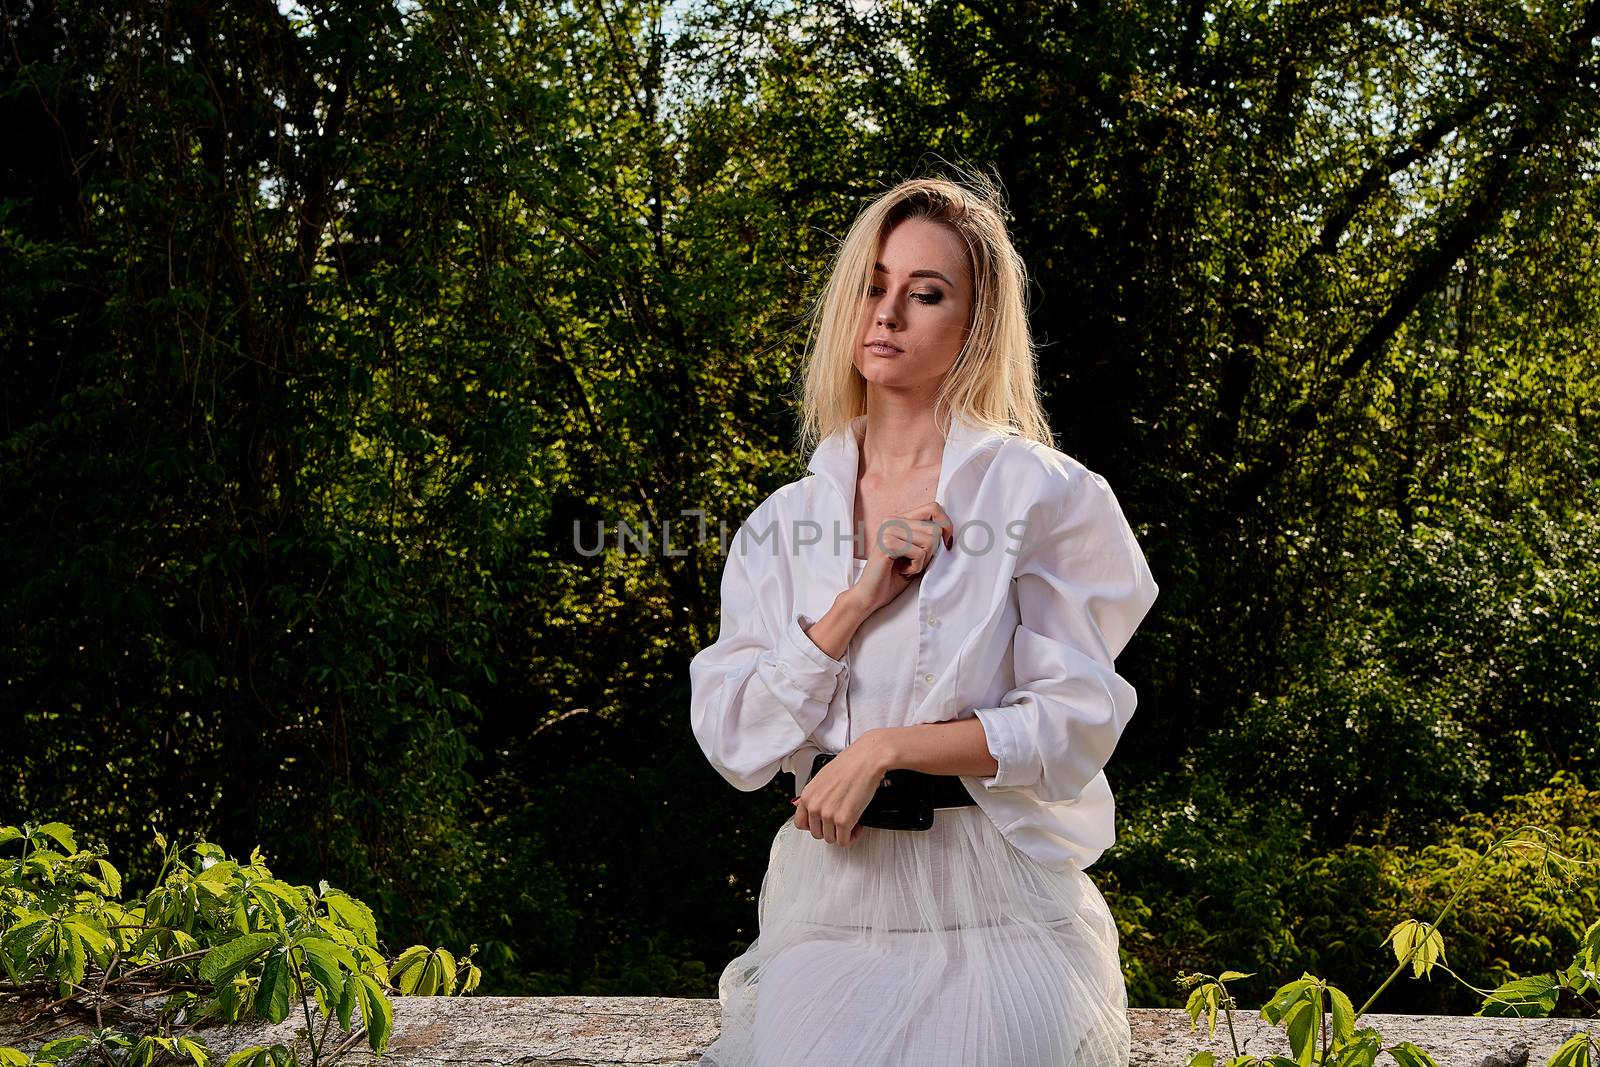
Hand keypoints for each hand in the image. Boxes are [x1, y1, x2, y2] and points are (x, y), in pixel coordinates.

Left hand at [791, 732, 893, 845]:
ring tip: (850, 822)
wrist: (866, 760)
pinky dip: (851, 837)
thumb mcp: (823, 777)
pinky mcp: (843, 821)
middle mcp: (814, 806)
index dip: (814, 826)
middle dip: (830, 829)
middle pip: (816, 833)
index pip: (801, 823)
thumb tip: (814, 806)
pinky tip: (857, 825)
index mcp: (807, 796)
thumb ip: (816, 795)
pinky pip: (844, 841)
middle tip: (840, 821)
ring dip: (841, 834)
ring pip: (830, 839)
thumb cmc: (849, 764)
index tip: (823, 824)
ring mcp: (827, 815)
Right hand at [849, 501, 953, 616]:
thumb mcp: (918, 551)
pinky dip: (915, 568)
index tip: (946, 544)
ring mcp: (888, 530)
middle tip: (915, 562)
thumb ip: (929, 537)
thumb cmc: (896, 576)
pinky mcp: (886, 543)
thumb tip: (950, 530)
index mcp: (900, 519)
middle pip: (935, 529)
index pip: (934, 508)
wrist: (871, 595)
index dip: (947, 525)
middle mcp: (892, 520)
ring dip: (923, 561)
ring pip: (930, 541)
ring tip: (907, 566)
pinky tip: (902, 570)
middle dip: (932, 552)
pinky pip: (919, 554)